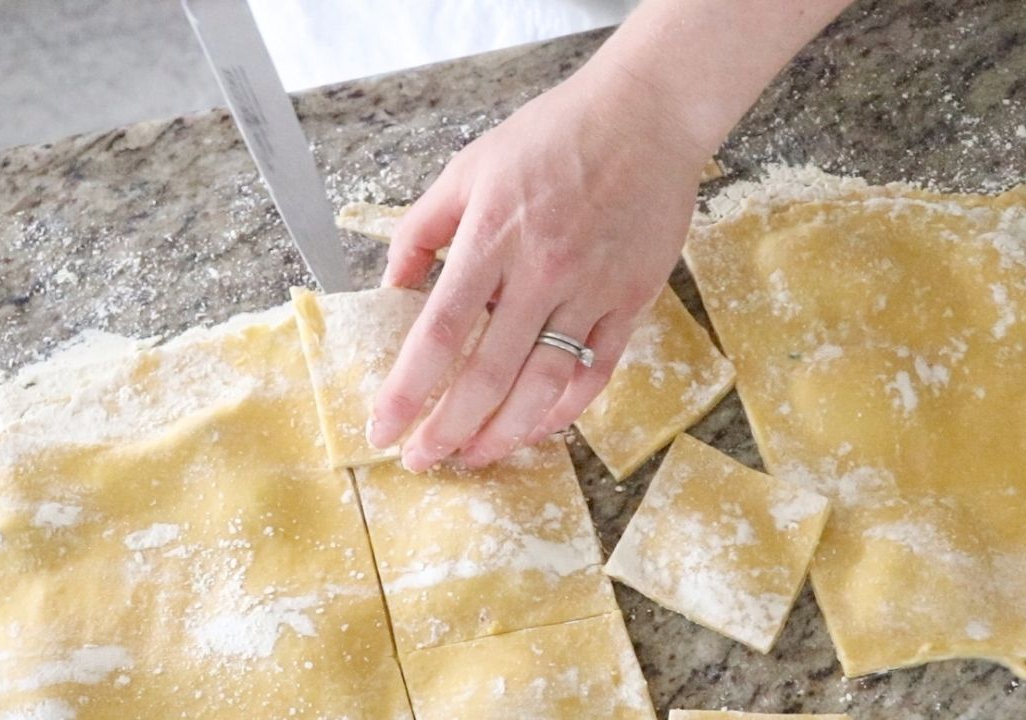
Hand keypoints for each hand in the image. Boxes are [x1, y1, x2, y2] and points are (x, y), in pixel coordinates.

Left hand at [366, 60, 708, 470]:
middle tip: (422, 461)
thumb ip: (423, 228)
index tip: (382, 427)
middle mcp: (540, 272)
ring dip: (505, 432)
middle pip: (488, 374)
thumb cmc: (553, 136)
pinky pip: (597, 370)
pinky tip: (539, 427)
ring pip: (544, 384)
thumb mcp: (469, 167)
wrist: (643, 118)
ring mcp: (590, 290)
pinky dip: (567, 407)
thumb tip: (392, 285)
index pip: (439, 332)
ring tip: (475, 457)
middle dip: (448, 429)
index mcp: (492, 237)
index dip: (407, 389)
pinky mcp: (630, 300)